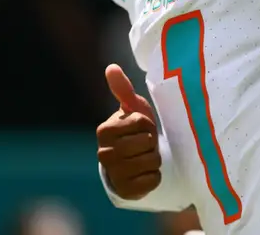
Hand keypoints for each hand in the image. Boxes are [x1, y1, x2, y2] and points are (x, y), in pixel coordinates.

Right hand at [96, 64, 162, 200]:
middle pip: (147, 143)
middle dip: (152, 142)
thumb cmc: (134, 130)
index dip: (148, 124)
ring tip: (145, 157)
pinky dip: (155, 176)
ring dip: (154, 159)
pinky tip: (145, 173)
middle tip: (144, 144)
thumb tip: (111, 67)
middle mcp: (104, 153)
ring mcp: (114, 174)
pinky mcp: (125, 191)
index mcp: (105, 130)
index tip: (142, 128)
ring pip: (152, 161)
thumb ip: (123, 89)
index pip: (142, 122)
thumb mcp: (132, 109)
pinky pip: (153, 180)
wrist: (133, 162)